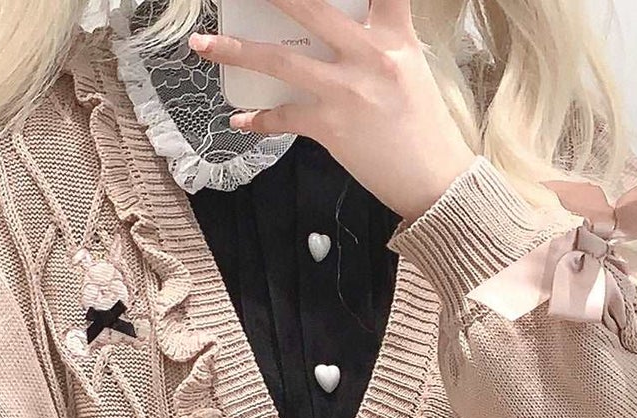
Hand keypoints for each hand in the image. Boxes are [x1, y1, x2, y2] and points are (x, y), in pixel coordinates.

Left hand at [189, 0, 477, 221]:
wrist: (434, 182)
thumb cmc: (424, 129)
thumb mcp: (411, 70)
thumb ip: (380, 42)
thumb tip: (344, 32)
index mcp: (395, 37)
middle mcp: (369, 56)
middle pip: (310, 7)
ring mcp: (347, 91)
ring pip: (279, 61)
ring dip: (235, 51)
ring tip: (203, 45)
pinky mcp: (331, 127)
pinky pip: (284, 118)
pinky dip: (259, 121)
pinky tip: (241, 121)